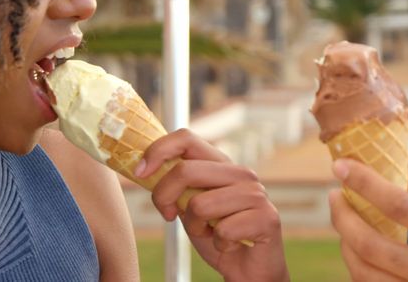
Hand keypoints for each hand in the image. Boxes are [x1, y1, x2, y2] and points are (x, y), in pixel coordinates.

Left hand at [138, 128, 288, 281]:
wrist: (250, 268)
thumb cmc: (217, 234)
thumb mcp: (189, 206)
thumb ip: (176, 186)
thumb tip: (143, 168)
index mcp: (221, 164)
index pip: (186, 138)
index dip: (158, 151)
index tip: (140, 173)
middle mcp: (241, 173)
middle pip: (186, 170)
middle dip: (164, 196)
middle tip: (169, 215)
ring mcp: (256, 194)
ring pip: (200, 205)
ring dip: (196, 228)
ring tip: (210, 232)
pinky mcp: (267, 218)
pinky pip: (223, 231)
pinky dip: (219, 244)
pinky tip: (230, 245)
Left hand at [329, 155, 407, 281]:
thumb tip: (402, 162)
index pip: (399, 205)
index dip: (364, 182)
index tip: (341, 166)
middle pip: (371, 246)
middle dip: (343, 217)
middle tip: (335, 196)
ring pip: (366, 276)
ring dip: (346, 246)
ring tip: (345, 223)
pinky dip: (362, 272)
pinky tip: (361, 253)